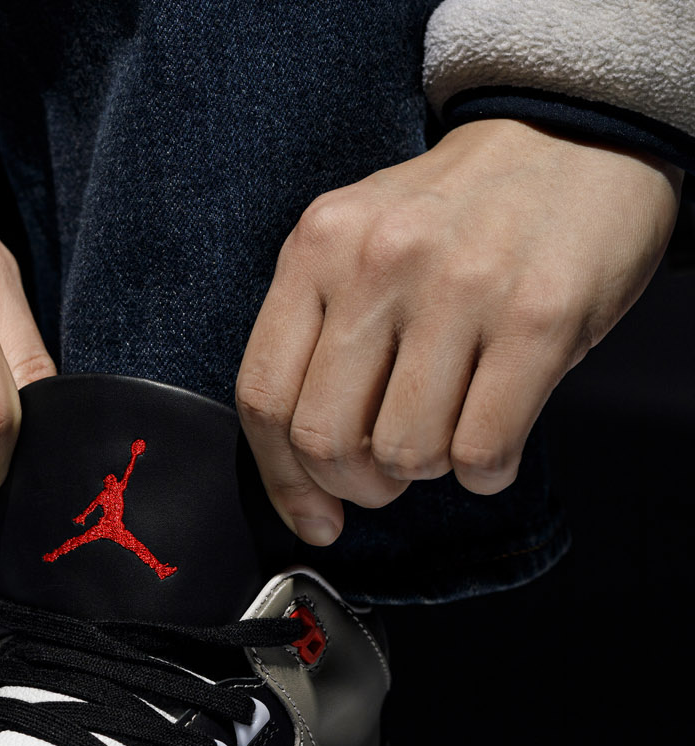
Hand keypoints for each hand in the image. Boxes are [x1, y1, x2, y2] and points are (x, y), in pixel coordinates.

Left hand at [237, 120, 681, 543]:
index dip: (284, 480)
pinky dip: (485, 472)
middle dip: (357, 485)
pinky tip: (495, 440)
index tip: (313, 515)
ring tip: (450, 430)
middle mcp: (379, 260)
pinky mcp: (538, 314)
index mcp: (319, 246)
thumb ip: (320, 338)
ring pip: (405, 452)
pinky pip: (481, 448)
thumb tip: (301, 481)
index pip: (264, 397)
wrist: (576, 135)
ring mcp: (460, 285)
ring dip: (428, 470)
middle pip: (326, 440)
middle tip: (387, 474)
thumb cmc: (461, 218)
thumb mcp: (361, 245)